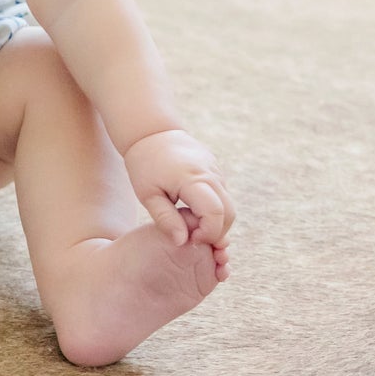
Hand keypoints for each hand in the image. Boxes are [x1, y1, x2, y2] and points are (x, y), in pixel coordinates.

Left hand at [123, 128, 233, 248]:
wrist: (152, 133)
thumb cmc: (144, 164)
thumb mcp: (147, 195)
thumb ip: (165, 219)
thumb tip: (183, 242)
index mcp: (192, 178)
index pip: (216, 214)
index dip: (207, 234)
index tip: (189, 239)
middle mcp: (211, 174)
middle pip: (229, 213)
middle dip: (216, 233)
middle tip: (191, 237)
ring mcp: (217, 171)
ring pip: (229, 206)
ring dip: (215, 222)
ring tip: (189, 224)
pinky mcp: (217, 171)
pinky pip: (223, 196)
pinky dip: (214, 210)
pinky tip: (192, 211)